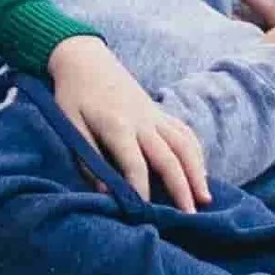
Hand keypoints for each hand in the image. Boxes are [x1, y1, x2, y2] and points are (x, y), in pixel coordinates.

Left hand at [48, 36, 213, 209]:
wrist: (86, 59)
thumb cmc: (72, 95)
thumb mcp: (69, 125)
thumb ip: (86, 157)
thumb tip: (104, 191)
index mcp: (117, 125)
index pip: (135, 164)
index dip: (141, 189)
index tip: (146, 213)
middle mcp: (143, 121)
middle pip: (169, 157)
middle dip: (182, 187)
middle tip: (190, 215)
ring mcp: (155, 115)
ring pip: (184, 144)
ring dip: (197, 172)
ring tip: (205, 198)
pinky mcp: (160, 112)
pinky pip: (185, 133)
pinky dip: (196, 153)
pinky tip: (200, 173)